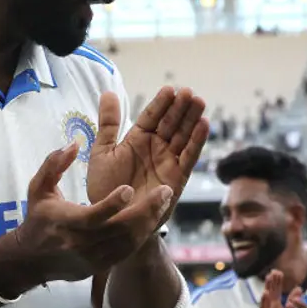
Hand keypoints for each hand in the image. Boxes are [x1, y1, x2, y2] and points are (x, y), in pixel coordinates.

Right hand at [12, 142, 174, 284]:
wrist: (32, 259)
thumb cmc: (39, 217)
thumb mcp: (38, 188)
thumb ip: (54, 164)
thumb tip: (74, 144)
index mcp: (64, 223)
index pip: (93, 216)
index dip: (112, 204)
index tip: (129, 189)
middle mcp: (80, 244)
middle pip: (120, 230)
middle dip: (145, 210)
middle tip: (165, 191)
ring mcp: (93, 258)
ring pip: (129, 241)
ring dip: (149, 221)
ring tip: (163, 200)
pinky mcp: (102, 265)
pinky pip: (129, 250)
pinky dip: (143, 233)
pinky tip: (153, 216)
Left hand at [86, 87, 208, 228]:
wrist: (112, 218)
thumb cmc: (105, 186)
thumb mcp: (102, 151)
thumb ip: (108, 123)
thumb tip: (108, 92)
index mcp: (137, 139)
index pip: (152, 116)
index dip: (161, 103)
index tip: (169, 89)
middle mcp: (155, 147)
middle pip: (171, 123)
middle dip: (180, 107)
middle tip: (188, 92)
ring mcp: (168, 161)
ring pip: (183, 135)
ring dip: (192, 119)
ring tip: (198, 101)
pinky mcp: (177, 177)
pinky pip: (189, 156)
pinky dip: (197, 141)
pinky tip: (204, 125)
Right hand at [258, 271, 295, 307]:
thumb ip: (293, 302)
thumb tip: (299, 289)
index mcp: (276, 307)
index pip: (276, 292)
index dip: (277, 283)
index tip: (279, 272)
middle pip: (271, 292)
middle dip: (273, 282)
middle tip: (275, 270)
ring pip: (266, 298)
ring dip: (267, 288)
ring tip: (269, 278)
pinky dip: (263, 301)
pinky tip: (265, 293)